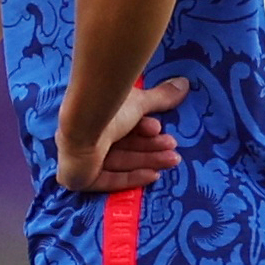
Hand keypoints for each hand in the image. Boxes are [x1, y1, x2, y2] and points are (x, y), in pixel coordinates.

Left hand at [58, 75, 188, 194]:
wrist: (84, 123)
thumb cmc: (108, 108)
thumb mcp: (139, 102)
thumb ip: (160, 98)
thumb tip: (184, 83)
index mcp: (96, 119)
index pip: (122, 129)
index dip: (143, 131)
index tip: (159, 129)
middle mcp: (87, 138)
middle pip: (123, 147)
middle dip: (150, 149)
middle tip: (173, 151)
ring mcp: (81, 159)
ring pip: (120, 162)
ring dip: (147, 161)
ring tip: (173, 160)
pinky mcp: (80, 178)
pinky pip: (109, 180)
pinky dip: (131, 178)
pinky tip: (153, 176)